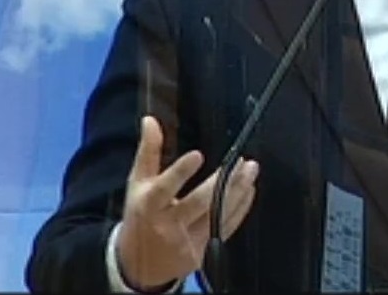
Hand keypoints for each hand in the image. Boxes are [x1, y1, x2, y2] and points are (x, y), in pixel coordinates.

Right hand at [115, 116, 258, 289]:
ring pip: (217, 216)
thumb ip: (147, 152)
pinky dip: (239, 209)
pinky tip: (248, 192)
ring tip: (250, 172)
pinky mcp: (200, 254)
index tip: (198, 155)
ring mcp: (185, 242)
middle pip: (199, 203)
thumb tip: (150, 120)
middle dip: (223, 182)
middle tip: (242, 162)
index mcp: (149, 205)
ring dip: (238, 193)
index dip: (180, 172)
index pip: (165, 188)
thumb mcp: (136, 184)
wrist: (138, 267)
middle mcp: (167, 225)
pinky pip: (224, 229)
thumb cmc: (139, 215)